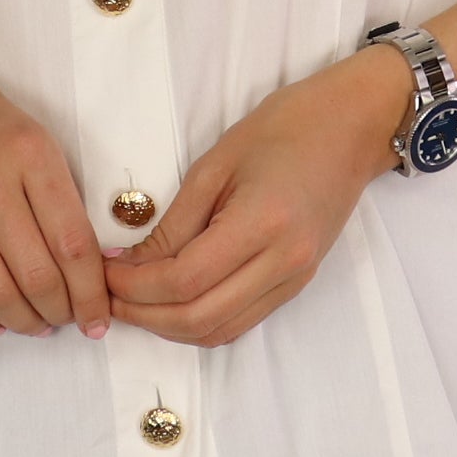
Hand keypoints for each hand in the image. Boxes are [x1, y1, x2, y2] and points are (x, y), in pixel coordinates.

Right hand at [0, 55, 110, 339]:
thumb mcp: (32, 139)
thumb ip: (62, 196)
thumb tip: (102, 265)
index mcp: (30, 151)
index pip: (73, 242)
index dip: (91, 294)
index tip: (97, 319)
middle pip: (36, 273)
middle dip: (58, 312)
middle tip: (64, 321)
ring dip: (21, 322)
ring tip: (33, 325)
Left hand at [106, 46, 412, 347]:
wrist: (352, 126)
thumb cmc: (284, 128)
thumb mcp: (216, 164)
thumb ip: (175, 222)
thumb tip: (131, 264)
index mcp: (262, 224)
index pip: (184, 280)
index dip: (134, 285)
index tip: (103, 269)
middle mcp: (284, 263)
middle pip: (199, 318)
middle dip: (144, 315)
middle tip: (107, 293)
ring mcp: (295, 279)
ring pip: (220, 330)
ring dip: (169, 327)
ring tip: (134, 302)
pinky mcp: (297, 283)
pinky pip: (240, 321)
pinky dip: (200, 322)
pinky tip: (172, 302)